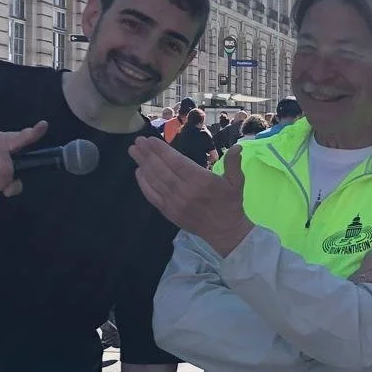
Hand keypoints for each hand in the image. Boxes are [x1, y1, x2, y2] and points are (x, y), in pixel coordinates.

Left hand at [130, 137, 252, 254]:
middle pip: (161, 170)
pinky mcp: (169, 212)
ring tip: (133, 152)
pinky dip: (144, 183)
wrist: (226, 231)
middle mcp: (185, 191)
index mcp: (201, 181)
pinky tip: (138, 172)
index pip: (176, 162)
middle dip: (148, 154)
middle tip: (137, 142)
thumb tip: (237, 147)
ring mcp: (175, 203)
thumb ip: (234, 163)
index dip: (162, 150)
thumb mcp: (237, 182)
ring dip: (142, 165)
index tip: (150, 140)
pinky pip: (153, 196)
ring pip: (155, 181)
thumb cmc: (231, 203)